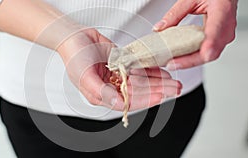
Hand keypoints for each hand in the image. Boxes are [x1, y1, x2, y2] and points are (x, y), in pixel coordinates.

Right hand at [57, 28, 181, 110]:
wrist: (74, 36)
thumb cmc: (74, 56)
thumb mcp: (85, 77)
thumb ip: (102, 92)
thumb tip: (119, 104)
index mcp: (103, 94)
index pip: (129, 100)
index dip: (146, 99)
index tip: (160, 96)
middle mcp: (112, 86)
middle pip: (139, 91)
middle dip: (157, 90)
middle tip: (174, 89)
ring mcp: (118, 74)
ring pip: (142, 80)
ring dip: (157, 81)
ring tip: (173, 81)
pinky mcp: (122, 63)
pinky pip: (139, 67)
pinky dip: (150, 69)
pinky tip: (162, 70)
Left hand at [153, 0, 237, 69]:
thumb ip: (175, 14)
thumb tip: (159, 28)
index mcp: (222, 12)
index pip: (214, 36)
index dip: (203, 51)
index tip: (188, 58)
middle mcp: (226, 26)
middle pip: (211, 52)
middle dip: (189, 61)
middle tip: (171, 63)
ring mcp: (225, 35)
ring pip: (209, 55)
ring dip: (190, 61)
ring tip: (173, 62)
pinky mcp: (220, 39)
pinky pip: (208, 52)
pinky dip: (193, 56)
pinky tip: (181, 58)